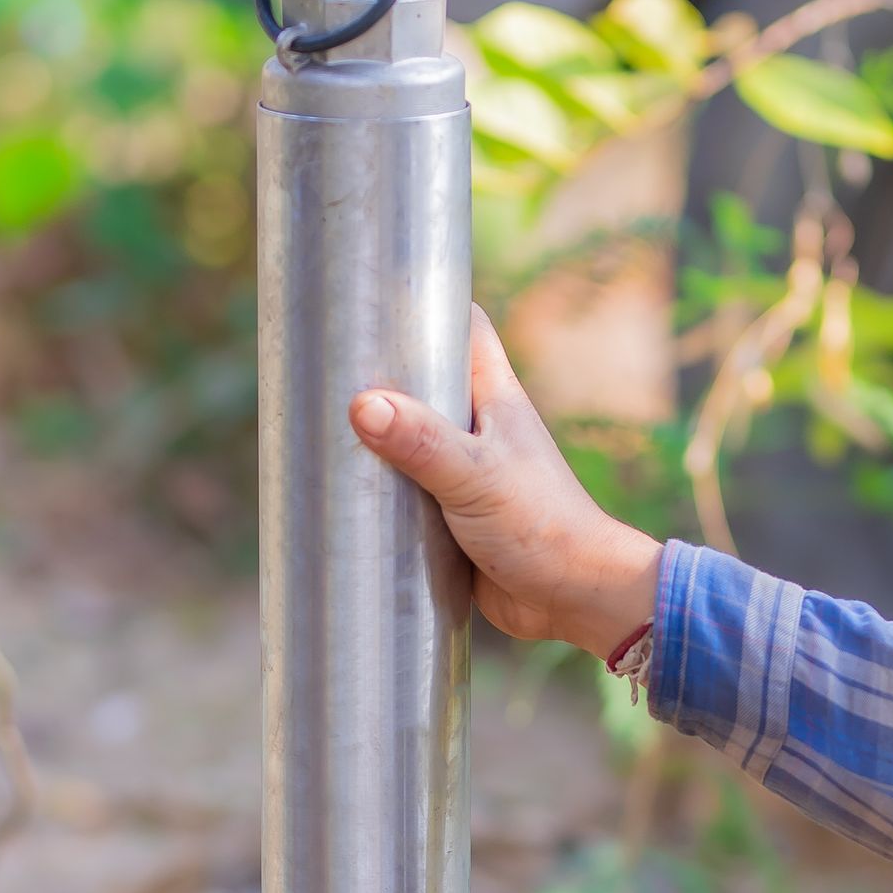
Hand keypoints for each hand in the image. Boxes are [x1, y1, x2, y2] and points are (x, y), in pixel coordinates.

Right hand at [350, 308, 662, 662]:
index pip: (464, 327)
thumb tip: (363, 405)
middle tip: (327, 366)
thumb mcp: (476, 477)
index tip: (378, 293)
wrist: (573, 598)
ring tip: (319, 424)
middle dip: (384, 373)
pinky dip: (383, 491)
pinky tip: (345, 491)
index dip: (427, 303)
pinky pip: (411, 493)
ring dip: (378, 439)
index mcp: (495, 397)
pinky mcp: (454, 517)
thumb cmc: (540, 526)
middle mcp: (480, 428)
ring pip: (413, 440)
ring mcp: (466, 473)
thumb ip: (422, 442)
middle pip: (426, 382)